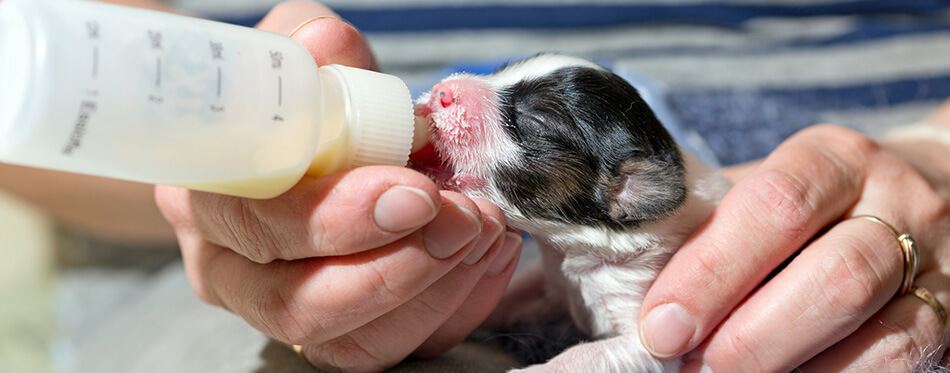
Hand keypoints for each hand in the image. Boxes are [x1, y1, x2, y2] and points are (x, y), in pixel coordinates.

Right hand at [155, 2, 521, 370]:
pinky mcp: (347, 331)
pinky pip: (403, 346)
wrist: (297, 138)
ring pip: (354, 343)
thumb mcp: (295, 55)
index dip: (335, 219)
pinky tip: (487, 254)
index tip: (414, 190)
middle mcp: (235, 270)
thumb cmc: (295, 97)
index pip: (259, 227)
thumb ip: (308, 49)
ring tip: (484, 229)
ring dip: (434, 291)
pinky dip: (458, 305)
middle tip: (463, 219)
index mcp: (211, 198)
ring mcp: (287, 311)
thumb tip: (328, 47)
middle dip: (398, 268)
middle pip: (302, 305)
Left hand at [639, 118, 949, 369]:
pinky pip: (900, 369)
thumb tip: (603, 248)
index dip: (712, 272)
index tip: (659, 326)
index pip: (775, 207)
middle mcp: (900, 208)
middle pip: (836, 277)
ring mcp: (940, 272)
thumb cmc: (809, 202)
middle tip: (687, 368)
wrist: (925, 197)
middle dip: (750, 338)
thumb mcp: (758, 186)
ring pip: (882, 340)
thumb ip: (697, 218)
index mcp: (835, 160)